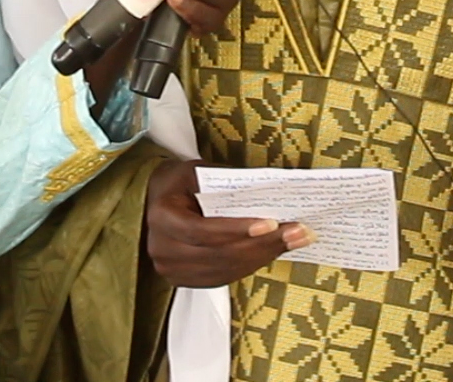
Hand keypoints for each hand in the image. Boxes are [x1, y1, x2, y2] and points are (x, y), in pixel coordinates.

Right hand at [143, 159, 309, 287]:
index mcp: (162, 218)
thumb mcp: (194, 171)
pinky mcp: (184, 280)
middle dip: (262, 244)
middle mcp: (163, 249)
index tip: (271, 224)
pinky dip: (251, 265)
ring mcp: (172, 270)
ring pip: (225, 269)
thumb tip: (266, 192)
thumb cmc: (178, 184)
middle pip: (219, 254)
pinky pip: (223, 277)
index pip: (202, 231)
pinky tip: (272, 251)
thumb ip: (222, 182)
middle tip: (298, 232)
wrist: (154, 203)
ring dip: (263, 256)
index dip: (237, 230)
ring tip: (294, 240)